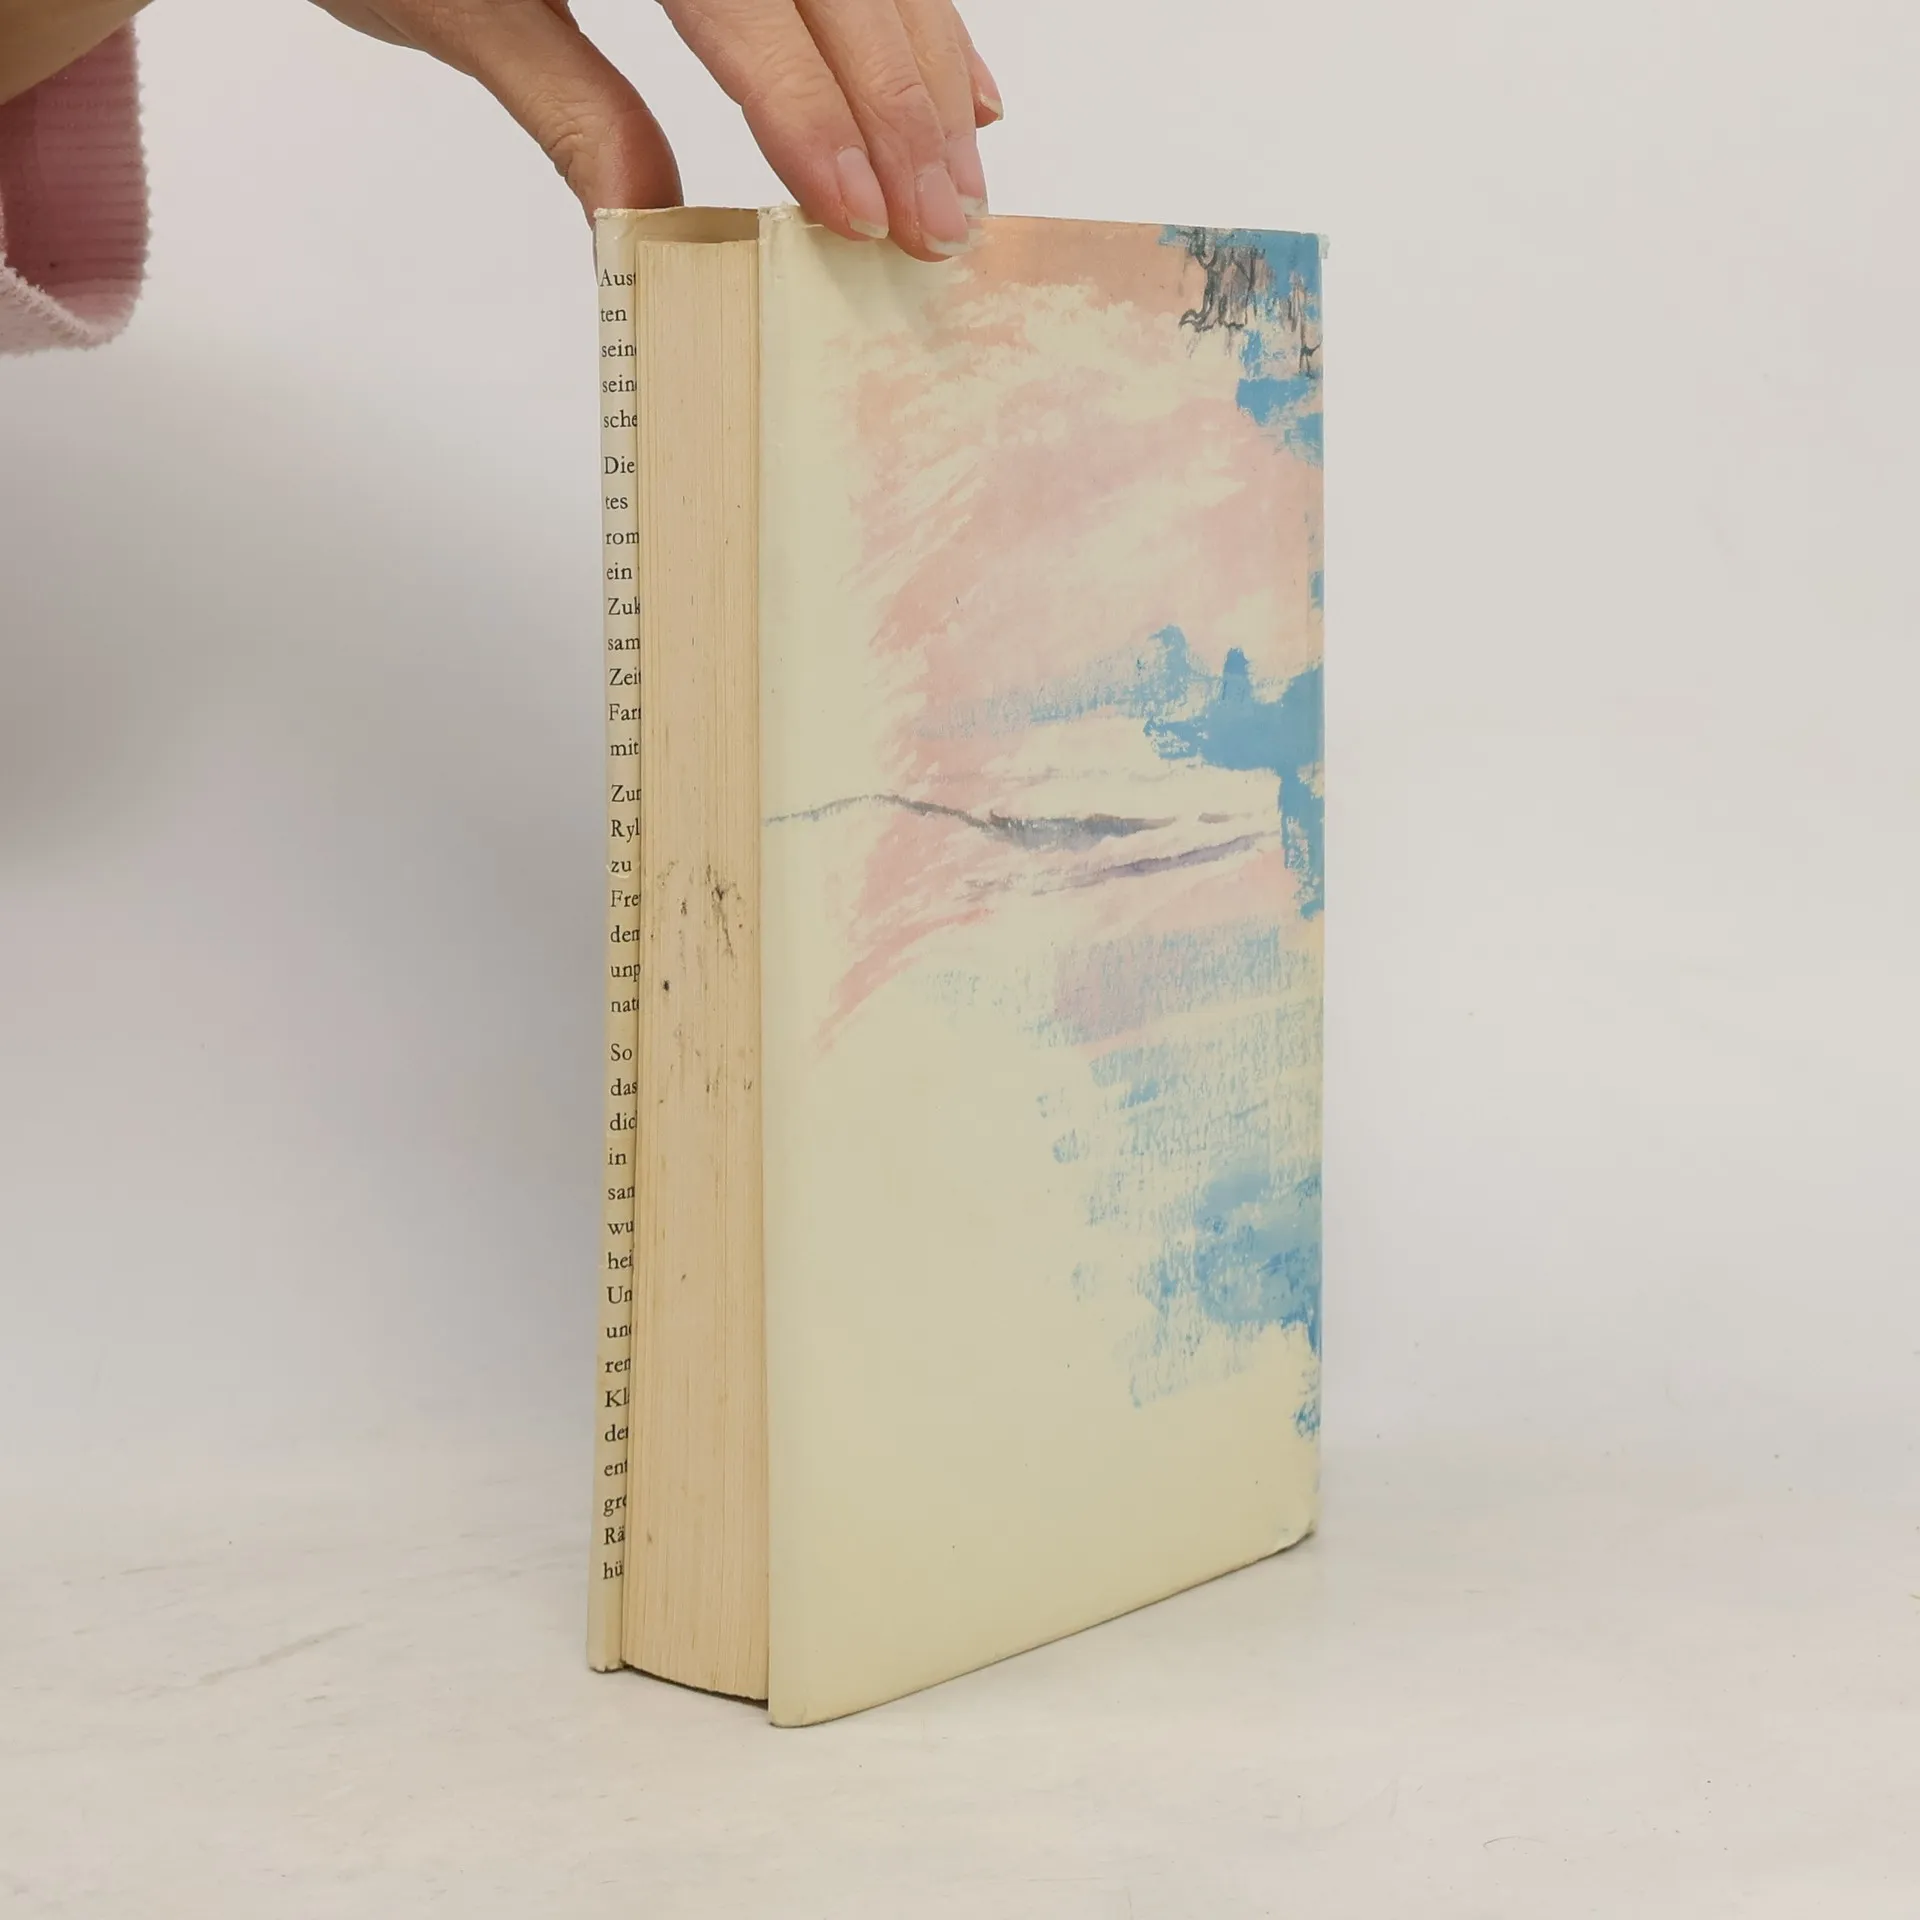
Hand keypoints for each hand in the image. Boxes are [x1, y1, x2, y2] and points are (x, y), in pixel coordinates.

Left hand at [311, 0, 1000, 260]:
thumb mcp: (456, 8)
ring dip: (928, 69)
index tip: (862, 216)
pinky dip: (916, 14)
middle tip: (940, 225)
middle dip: (900, 106)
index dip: (814, 115)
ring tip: (963, 176)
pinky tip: (960, 79)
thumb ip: (570, 107)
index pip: (747, 6)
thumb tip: (650, 223)